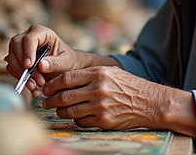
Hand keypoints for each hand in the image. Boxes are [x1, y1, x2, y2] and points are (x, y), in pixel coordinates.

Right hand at [4, 25, 83, 97]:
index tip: (29, 66)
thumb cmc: (67, 61)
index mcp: (41, 32)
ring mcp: (20, 48)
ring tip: (36, 85)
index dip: (27, 52)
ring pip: (11, 58)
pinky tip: (32, 87)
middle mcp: (28, 37)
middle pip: (16, 46)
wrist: (64, 69)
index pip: (29, 39)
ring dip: (22, 74)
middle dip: (24, 66)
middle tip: (38, 80)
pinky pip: (11, 68)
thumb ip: (55, 63)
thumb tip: (41, 65)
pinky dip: (20, 79)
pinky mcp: (17, 59)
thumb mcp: (65, 62)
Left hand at [41, 66, 169, 130]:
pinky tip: (76, 116)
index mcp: (98, 74)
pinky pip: (81, 122)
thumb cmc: (128, 85)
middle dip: (50, 100)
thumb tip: (63, 80)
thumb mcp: (109, 72)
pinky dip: (75, 120)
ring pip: (70, 111)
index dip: (52, 84)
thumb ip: (88, 75)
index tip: (47, 88)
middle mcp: (98, 90)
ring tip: (57, 110)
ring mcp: (100, 107)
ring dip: (60, 111)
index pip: (66, 79)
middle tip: (45, 101)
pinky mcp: (103, 122)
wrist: (150, 102)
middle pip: (64, 96)